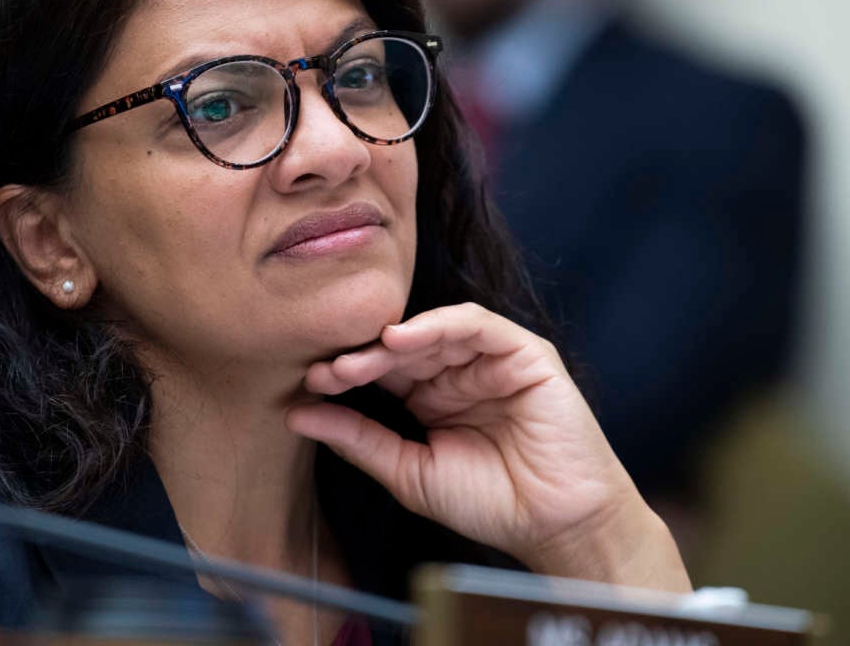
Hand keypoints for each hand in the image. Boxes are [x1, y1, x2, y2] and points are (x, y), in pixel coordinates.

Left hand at [285, 303, 690, 591]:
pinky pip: (477, 324)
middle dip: (361, 356)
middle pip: (402, 348)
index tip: (309, 386)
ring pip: (433, 331)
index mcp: (431, 398)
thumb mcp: (408, 471)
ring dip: (391, 341)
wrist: (555, 525)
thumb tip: (294, 414)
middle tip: (325, 371)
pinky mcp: (524, 353)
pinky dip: (437, 325)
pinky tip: (401, 339)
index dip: (346, 373)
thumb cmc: (489, 504)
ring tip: (355, 359)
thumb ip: (357, 439)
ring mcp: (491, 360)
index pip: (382, 370)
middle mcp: (459, 373)